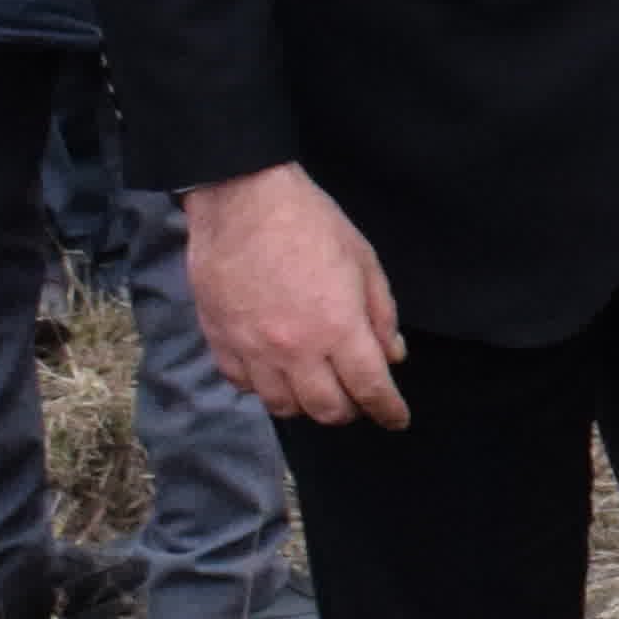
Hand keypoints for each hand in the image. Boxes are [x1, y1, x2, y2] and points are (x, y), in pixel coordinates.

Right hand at [189, 164, 409, 425]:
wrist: (241, 198)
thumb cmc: (309, 222)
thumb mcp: (363, 260)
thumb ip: (380, 315)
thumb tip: (392, 356)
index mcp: (338, 328)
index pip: (370, 389)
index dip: (389, 410)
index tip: (397, 419)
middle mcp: (295, 349)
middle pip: (327, 409)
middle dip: (349, 410)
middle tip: (356, 398)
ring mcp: (253, 350)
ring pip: (283, 406)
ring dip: (306, 404)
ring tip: (316, 387)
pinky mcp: (221, 342)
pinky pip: (244, 386)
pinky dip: (264, 388)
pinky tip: (275, 372)